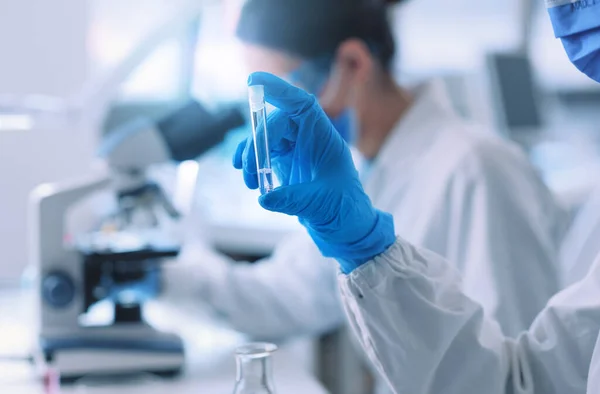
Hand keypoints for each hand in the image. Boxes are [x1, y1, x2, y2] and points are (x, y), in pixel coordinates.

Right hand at [233, 72, 394, 272]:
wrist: (346, 229)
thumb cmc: (345, 212)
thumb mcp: (321, 205)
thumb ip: (293, 199)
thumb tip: (264, 197)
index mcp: (325, 138)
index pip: (302, 105)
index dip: (280, 90)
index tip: (255, 80)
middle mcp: (309, 140)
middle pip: (277, 124)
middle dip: (258, 142)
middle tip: (249, 170)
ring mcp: (296, 151)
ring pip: (266, 139)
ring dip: (251, 156)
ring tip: (249, 181)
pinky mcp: (285, 165)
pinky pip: (262, 156)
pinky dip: (252, 164)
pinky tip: (251, 181)